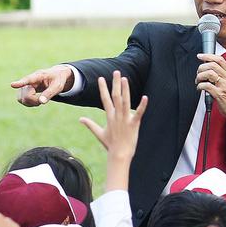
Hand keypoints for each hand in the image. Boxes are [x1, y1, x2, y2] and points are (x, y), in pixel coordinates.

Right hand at [11, 65, 74, 106]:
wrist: (55, 75)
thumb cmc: (57, 79)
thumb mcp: (57, 86)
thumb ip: (49, 93)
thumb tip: (41, 102)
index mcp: (39, 76)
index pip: (28, 79)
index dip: (20, 83)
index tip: (12, 85)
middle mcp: (29, 80)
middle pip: (26, 95)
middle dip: (34, 101)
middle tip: (43, 100)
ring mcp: (25, 85)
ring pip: (21, 98)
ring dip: (30, 103)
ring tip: (40, 100)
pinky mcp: (24, 90)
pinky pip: (20, 99)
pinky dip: (28, 103)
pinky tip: (35, 101)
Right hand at [79, 71, 148, 191]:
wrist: (119, 155)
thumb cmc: (110, 144)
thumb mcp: (99, 133)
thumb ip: (90, 124)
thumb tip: (80, 119)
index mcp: (109, 116)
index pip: (105, 99)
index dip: (103, 88)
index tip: (101, 78)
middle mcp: (116, 116)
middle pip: (115, 97)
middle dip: (115, 84)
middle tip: (116, 72)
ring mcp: (125, 119)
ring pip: (125, 102)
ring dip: (125, 90)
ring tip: (125, 79)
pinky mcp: (134, 124)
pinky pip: (138, 113)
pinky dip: (142, 105)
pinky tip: (145, 97)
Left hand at [196, 53, 225, 125]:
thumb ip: (222, 74)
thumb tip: (208, 68)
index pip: (219, 59)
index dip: (208, 56)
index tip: (200, 56)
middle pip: (212, 65)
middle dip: (201, 67)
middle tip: (198, 73)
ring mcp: (224, 86)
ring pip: (208, 73)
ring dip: (200, 76)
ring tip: (198, 81)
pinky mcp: (219, 94)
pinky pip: (206, 86)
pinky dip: (200, 86)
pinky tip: (200, 88)